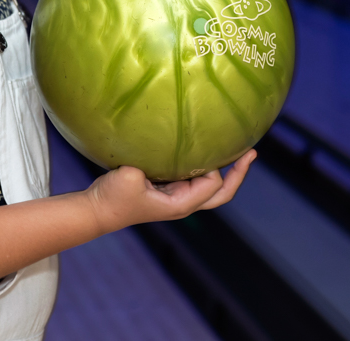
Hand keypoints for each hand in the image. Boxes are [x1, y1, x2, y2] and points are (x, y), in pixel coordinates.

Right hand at [84, 149, 256, 234]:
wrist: (96, 209)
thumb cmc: (113, 197)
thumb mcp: (131, 177)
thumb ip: (152, 162)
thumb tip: (166, 140)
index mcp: (181, 204)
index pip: (213, 184)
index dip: (214, 165)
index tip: (201, 148)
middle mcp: (184, 202)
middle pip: (222, 192)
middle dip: (239, 173)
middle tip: (252, 152)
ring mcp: (176, 196)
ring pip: (209, 185)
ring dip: (223, 168)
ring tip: (236, 148)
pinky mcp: (167, 188)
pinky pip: (193, 176)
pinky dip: (203, 164)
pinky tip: (202, 148)